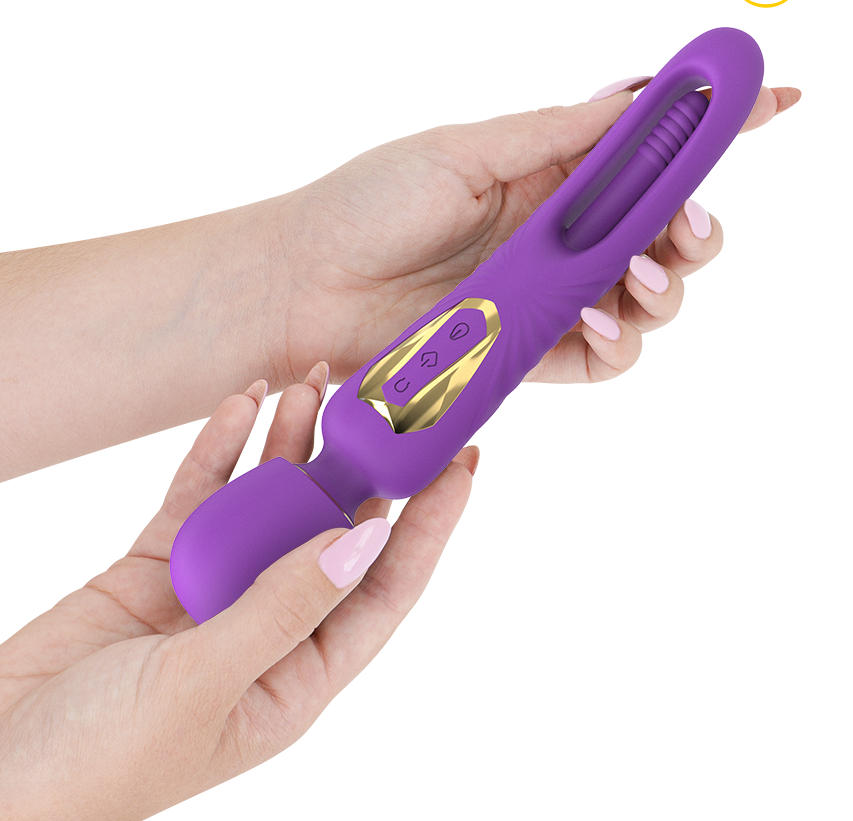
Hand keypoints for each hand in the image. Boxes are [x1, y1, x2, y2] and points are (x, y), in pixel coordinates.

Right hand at [0, 366, 477, 819]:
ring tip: (310, 379)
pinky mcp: (159, 561)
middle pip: (330, 528)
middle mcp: (269, 621)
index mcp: (299, 671)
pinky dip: (221, 448)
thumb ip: (285, 607)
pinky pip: (201, 492)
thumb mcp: (206, 685)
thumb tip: (365, 539)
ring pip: (267, 500)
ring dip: (288, 442)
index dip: (430, 525)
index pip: (386, 585)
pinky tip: (242, 402)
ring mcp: (214, 587)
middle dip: (357, 463)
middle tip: (381, 398)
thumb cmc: (97, 766)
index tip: (462, 463)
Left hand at [279, 84, 799, 385]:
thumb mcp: (465, 151)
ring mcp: (546, 296)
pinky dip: (618, 344)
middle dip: (693, 231)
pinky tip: (600, 327)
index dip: (708, 131)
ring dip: (662, 290)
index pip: (643, 151)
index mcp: (546, 173)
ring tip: (637, 281)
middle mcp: (556, 235)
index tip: (770, 104)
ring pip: (644, 300)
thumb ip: (556, 136)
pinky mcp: (529, 351)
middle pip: (661, 235)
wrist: (306, 286)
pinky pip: (600, 357)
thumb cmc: (368, 206)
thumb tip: (639, 98)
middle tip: (684, 228)